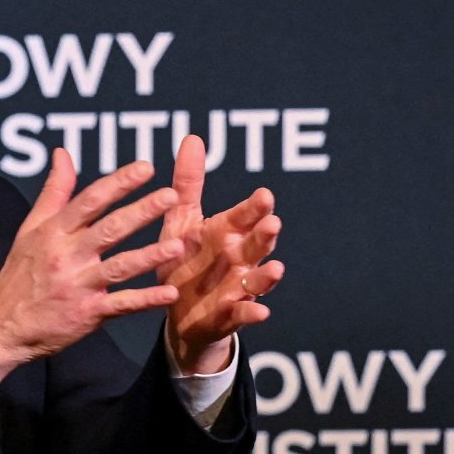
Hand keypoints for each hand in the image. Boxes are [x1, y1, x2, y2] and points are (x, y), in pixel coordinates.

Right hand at [0, 148, 183, 392]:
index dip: (119, 183)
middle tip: (172, 196)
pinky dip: (146, 300)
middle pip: (109, 229)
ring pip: (119, 267)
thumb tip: (63, 153)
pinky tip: (170, 293)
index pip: (90, 200)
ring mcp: (78, 286)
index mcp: (54, 232)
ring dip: (149, 256)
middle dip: (142, 211)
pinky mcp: (86, 314)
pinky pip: (121, 305)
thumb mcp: (30, 229)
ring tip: (177, 245)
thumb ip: (54, 191)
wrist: (1, 327)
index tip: (146, 167)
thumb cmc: (19, 275)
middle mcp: (66, 256)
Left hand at [159, 135, 284, 374]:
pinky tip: (260, 312)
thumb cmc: (184, 260)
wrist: (177, 312)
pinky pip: (243, 315)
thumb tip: (193, 137)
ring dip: (267, 275)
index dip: (253, 207)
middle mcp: (237, 258)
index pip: (243, 216)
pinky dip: (252, 314)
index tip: (264, 194)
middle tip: (272, 222)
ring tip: (276, 269)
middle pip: (255, 244)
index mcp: (225, 232)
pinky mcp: (229, 316)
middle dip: (264, 235)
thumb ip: (189, 182)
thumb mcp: (181, 220)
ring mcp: (237, 288)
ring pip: (257, 279)